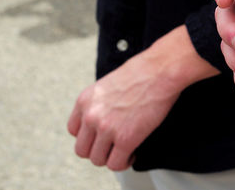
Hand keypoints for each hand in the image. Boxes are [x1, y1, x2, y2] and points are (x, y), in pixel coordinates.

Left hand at [66, 25, 217, 170]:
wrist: (160, 71)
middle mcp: (91, 116)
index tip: (100, 136)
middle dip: (98, 150)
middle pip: (82, 150)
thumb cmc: (141, 72)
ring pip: (98, 160)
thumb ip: (99, 102)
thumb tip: (104, 116)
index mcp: (85, 100)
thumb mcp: (108, 84)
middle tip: (112, 146)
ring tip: (124, 150)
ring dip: (111, 157)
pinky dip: (124, 162)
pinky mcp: (126, 139)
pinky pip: (116, 164)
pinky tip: (132, 153)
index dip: (88, 136)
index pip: (74, 130)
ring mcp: (107, 129)